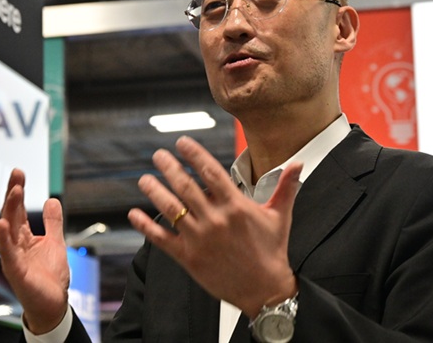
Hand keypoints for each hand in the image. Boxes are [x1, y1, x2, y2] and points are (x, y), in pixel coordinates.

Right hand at [0, 169, 68, 333]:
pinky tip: (2, 223)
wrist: (52, 304)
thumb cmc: (50, 277)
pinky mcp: (15, 270)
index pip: (18, 209)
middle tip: (16, 174)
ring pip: (8, 229)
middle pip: (12, 214)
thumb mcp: (55, 242)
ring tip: (14, 191)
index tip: (18, 173)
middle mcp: (15, 245)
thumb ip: (52, 223)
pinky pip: (7, 252)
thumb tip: (52, 200)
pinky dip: (3, 237)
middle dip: (13, 193)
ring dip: (10, 209)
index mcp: (24, 237)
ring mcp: (14, 257)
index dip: (18, 190)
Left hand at [127, 136, 300, 317]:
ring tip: (144, 179)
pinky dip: (146, 226)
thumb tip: (298, 163)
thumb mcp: (280, 217)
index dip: (194, 154)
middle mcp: (215, 220)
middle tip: (158, 155)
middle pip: (185, 186)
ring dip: (154, 191)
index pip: (210, 172)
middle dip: (169, 167)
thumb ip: (285, 187)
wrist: (265, 290)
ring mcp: (200, 239)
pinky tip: (135, 214)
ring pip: (171, 209)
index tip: (181, 142)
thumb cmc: (272, 252)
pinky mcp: (189, 258)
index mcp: (236, 207)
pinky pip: (162, 239)